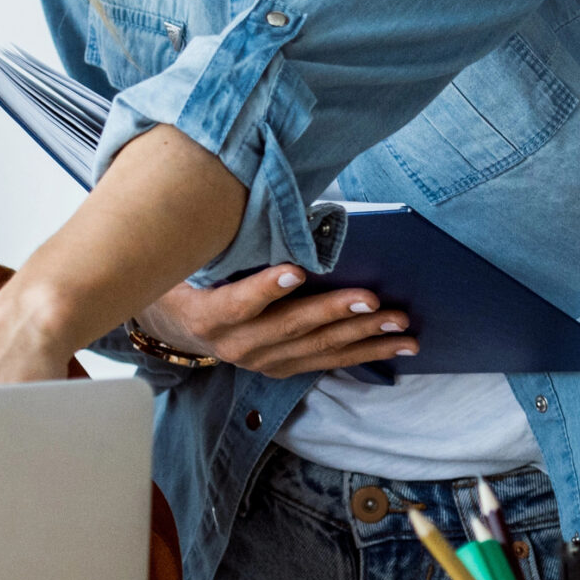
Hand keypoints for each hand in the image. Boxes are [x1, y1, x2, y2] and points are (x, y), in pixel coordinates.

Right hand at [138, 266, 416, 377]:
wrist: (178, 324)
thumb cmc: (190, 278)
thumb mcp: (190, 261)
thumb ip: (223, 248)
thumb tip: (266, 211)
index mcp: (210, 316)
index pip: (239, 303)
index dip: (266, 288)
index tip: (297, 270)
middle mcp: (237, 346)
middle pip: (292, 328)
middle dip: (336, 313)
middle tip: (374, 299)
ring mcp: (263, 362)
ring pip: (319, 350)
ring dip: (365, 337)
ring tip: (401, 326)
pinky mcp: (283, 369)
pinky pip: (329, 361)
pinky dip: (366, 352)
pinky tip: (397, 345)